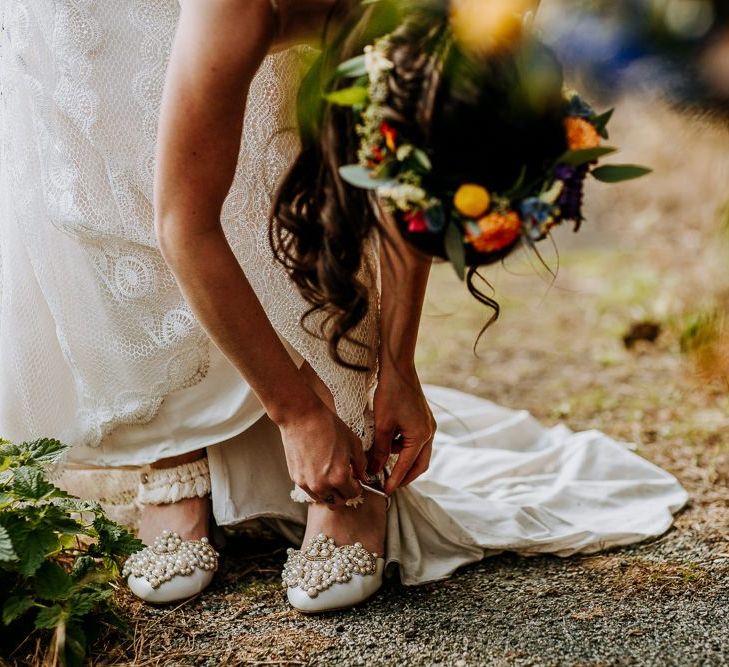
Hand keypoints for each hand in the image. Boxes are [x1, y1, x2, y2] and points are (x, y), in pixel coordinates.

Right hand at [278, 397, 367, 508]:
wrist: (302, 417)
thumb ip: (361, 464)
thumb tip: (362, 475)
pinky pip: (309, 489)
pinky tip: (318, 470)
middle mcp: (322, 484)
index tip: (356, 481)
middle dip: (344, 493)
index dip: (357, 487)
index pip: (353, 494)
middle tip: (345, 482)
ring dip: (329, 491)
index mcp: (339, 477)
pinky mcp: (296, 478)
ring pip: (322, 498)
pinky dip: (316, 485)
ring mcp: (307, 483)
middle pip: (337, 502)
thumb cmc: (328, 426)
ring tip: (331, 475)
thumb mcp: (353, 443)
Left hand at [370, 364, 435, 495]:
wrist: (398, 367)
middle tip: (389, 485)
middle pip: (420, 464)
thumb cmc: (390, 393)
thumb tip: (374, 470)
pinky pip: (415, 441)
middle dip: (405, 476)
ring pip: (418, 453)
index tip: (384, 492)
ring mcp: (428, 425)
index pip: (407, 467)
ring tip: (383, 464)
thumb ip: (380, 450)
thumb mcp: (382, 425)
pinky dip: (403, 448)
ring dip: (403, 461)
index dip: (395, 481)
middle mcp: (429, 432)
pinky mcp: (423, 419)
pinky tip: (388, 445)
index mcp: (420, 436)